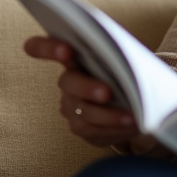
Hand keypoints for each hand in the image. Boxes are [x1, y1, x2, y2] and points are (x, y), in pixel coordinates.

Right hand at [24, 36, 148, 150]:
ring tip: (131, 117)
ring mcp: (71, 104)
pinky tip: (132, 125)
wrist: (130, 100)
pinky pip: (93, 129)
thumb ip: (120, 51)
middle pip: (68, 82)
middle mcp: (69, 80)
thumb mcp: (124, 56)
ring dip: (108, 115)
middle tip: (107, 93)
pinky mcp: (79, 126)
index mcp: (75, 55)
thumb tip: (128, 55)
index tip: (65, 51)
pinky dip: (114, 127)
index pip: (43, 47)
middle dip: (87, 88)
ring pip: (83, 111)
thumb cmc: (125, 72)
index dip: (47, 48)